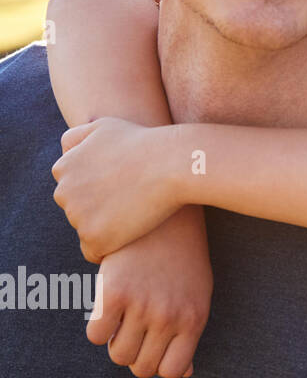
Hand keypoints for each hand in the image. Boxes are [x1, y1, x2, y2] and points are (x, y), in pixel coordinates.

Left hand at [52, 117, 180, 261]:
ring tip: (136, 215)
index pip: (72, 188)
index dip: (98, 189)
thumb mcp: (104, 126)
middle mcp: (63, 192)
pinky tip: (130, 237)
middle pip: (77, 210)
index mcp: (63, 168)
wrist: (173, 163)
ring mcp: (77, 216)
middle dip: (99, 209)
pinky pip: (94, 252)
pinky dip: (110, 247)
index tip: (121, 187)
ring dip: (107, 227)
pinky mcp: (95, 237)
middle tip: (132, 201)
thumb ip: (77, 138)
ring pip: (87, 230)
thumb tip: (65, 152)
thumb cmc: (145, 142)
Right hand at [88, 205, 211, 377]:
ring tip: (123, 320)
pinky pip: (96, 335)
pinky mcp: (114, 293)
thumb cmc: (183, 260)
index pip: (172, 370)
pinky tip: (108, 309)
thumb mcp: (197, 295)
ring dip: (116, 343)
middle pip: (142, 367)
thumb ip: (189, 334)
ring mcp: (142, 306)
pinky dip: (98, 328)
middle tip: (134, 332)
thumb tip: (185, 374)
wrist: (165, 218)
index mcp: (194, 320)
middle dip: (136, 355)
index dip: (159, 364)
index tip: (154, 348)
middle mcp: (169, 317)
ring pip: (118, 355)